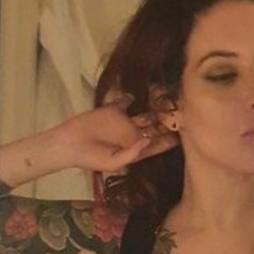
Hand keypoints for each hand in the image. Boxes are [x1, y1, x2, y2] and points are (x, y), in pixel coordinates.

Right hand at [58, 103, 177, 172]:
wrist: (70, 144)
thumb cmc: (92, 158)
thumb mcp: (113, 163)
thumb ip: (131, 154)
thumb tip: (145, 141)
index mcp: (136, 150)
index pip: (157, 145)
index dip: (169, 140)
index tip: (182, 133)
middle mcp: (134, 135)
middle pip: (155, 128)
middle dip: (167, 122)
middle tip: (181, 113)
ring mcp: (125, 121)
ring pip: (146, 114)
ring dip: (156, 108)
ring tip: (169, 101)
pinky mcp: (114, 109)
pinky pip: (127, 100)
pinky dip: (135, 96)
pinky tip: (147, 90)